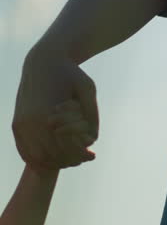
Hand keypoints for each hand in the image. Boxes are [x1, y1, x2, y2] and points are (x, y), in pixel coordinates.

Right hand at [13, 44, 98, 170]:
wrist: (43, 62)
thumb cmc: (70, 75)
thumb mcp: (88, 89)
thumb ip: (92, 114)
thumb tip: (93, 140)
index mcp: (47, 113)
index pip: (64, 147)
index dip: (80, 155)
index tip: (92, 155)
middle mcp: (30, 122)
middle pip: (50, 155)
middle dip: (68, 161)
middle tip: (83, 160)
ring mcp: (20, 124)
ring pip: (35, 156)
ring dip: (53, 162)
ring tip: (70, 159)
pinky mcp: (16, 124)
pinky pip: (24, 150)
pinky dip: (38, 159)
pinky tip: (54, 158)